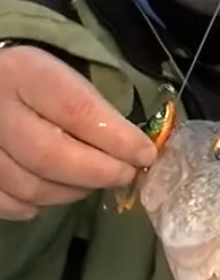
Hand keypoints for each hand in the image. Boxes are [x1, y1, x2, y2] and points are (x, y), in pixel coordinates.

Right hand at [0, 45, 156, 219]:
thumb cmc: (41, 84)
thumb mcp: (68, 77)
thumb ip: (99, 111)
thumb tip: (139, 152)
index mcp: (25, 74)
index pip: (76, 111)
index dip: (117, 139)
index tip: (146, 154)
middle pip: (50, 156)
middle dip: (100, 172)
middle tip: (126, 175)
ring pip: (30, 186)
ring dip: (73, 192)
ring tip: (93, 181)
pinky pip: (7, 203)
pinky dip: (36, 206)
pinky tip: (55, 191)